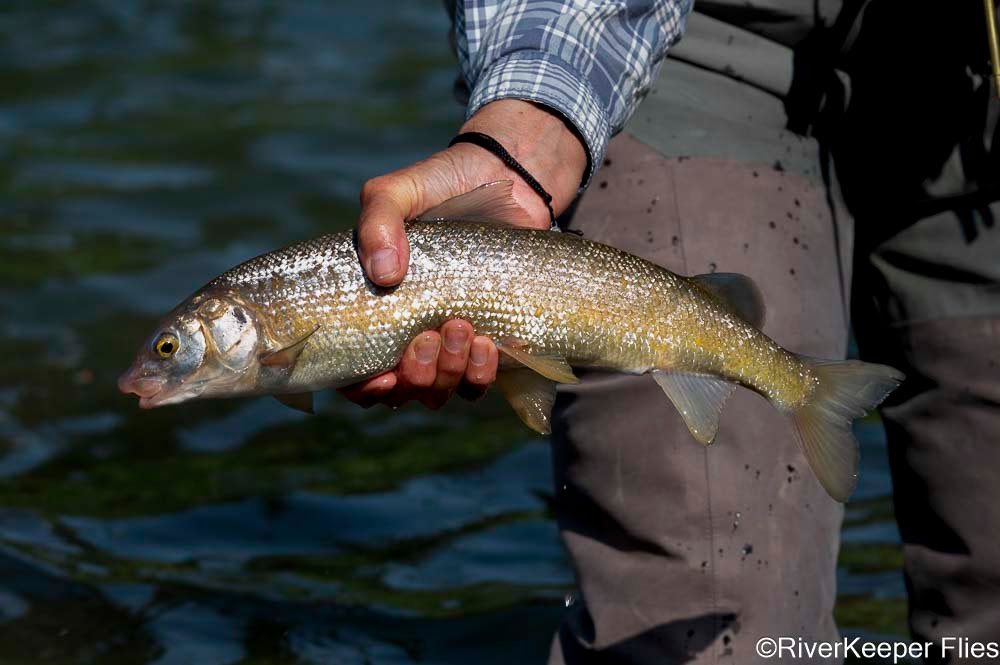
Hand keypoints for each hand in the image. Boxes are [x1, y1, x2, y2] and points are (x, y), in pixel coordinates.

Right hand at [340, 99, 586, 408]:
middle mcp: (407, 336)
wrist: (503, 180)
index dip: (362, 390)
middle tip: (426, 337)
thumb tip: (384, 274)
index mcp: (374, 311)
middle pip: (402, 391)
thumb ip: (377, 221)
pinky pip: (480, 382)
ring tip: (460, 329)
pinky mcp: (490, 341)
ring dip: (448, 374)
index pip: (354, 374)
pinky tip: (487, 343)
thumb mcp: (395, 193)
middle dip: (413, 378)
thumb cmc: (438, 187)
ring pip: (440, 392)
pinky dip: (481, 372)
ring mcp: (449, 343)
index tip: (381, 378)